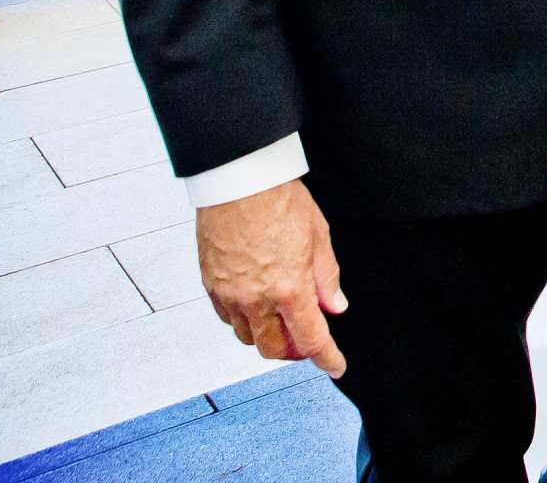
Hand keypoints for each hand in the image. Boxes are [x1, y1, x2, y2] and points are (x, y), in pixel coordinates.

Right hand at [196, 178, 347, 376]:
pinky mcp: (210, 285)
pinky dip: (244, 320)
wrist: (239, 179)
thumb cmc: (280, 201)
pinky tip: (256, 305)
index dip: (327, 359)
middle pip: (273, 349)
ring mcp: (229, 294)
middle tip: (307, 340)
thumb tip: (335, 305)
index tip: (336, 366)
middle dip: (293, 352)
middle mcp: (256, 299)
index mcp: (289, 289)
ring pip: (247, 337)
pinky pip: (227, 318)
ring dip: (267, 336)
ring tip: (282, 320)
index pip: (311, 340)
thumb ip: (327, 278)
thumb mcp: (318, 237)